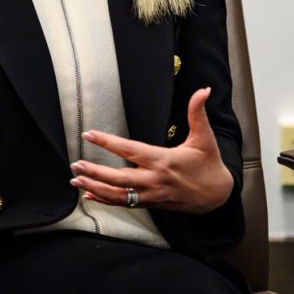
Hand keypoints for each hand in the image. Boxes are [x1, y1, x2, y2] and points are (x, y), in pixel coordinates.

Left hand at [69, 88, 233, 214]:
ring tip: (75, 179)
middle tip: (76, 164)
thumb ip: (198, 112)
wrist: (218, 196)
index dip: (108, 142)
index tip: (89, 134)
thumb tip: (202, 90)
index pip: (131, 150)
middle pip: (120, 179)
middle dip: (95, 172)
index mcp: (164, 161)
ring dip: (96, 188)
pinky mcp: (152, 204)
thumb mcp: (205, 137)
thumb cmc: (209, 164)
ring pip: (119, 195)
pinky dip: (106, 200)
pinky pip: (125, 204)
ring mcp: (152, 195)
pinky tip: (89, 195)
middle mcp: (155, 180)